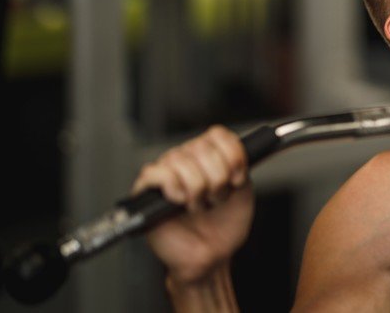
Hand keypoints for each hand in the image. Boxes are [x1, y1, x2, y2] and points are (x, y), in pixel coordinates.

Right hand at [132, 125, 253, 284]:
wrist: (210, 254)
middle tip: (215, 200)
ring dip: (197, 190)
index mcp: (209, 156)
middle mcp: (186, 159)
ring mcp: (165, 172)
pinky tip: (179, 202)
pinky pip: (156, 173)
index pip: (218, 135)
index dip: (232, 157)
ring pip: (181, 161)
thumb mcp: (243, 189)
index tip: (237, 181)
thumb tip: (234, 151)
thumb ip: (239, 164)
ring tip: (198, 206)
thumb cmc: (224, 225)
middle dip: (217, 180)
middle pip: (202, 148)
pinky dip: (174, 188)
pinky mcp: (146, 190)